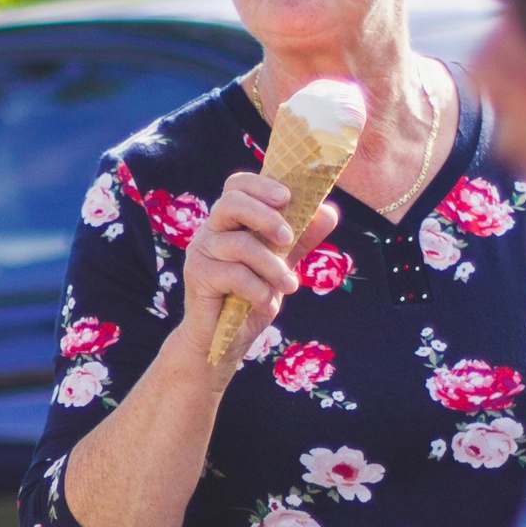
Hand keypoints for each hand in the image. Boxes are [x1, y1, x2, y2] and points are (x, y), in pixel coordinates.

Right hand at [176, 171, 339, 365]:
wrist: (221, 341)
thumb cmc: (249, 299)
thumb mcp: (281, 265)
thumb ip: (301, 239)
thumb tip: (328, 212)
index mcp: (230, 221)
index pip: (238, 185)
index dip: (262, 185)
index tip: (288, 197)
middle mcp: (211, 230)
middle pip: (231, 202)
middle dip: (266, 217)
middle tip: (290, 239)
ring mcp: (201, 251)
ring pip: (241, 243)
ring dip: (273, 267)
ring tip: (290, 288)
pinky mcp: (197, 275)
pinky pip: (235, 274)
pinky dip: (259, 291)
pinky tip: (268, 306)